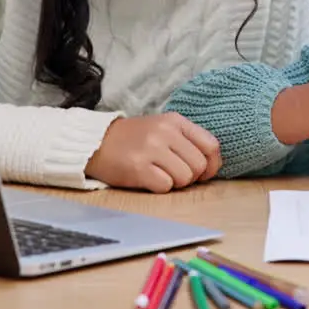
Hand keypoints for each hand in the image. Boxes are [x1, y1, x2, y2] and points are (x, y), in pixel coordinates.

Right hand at [85, 113, 221, 193]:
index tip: (202, 172)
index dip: (212, 164)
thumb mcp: (163, 128)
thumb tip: (212, 167)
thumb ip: (188, 142)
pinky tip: (148, 178)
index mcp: (175, 121)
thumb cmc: (134, 139)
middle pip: (199, 165)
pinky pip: (166, 187)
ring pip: (185, 178)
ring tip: (160, 174)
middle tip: (174, 173)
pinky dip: (160, 188)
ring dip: (175, 183)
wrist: (96, 142)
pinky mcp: (138, 168)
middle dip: (191, 176)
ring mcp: (151, 149)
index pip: (211, 145)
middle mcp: (165, 132)